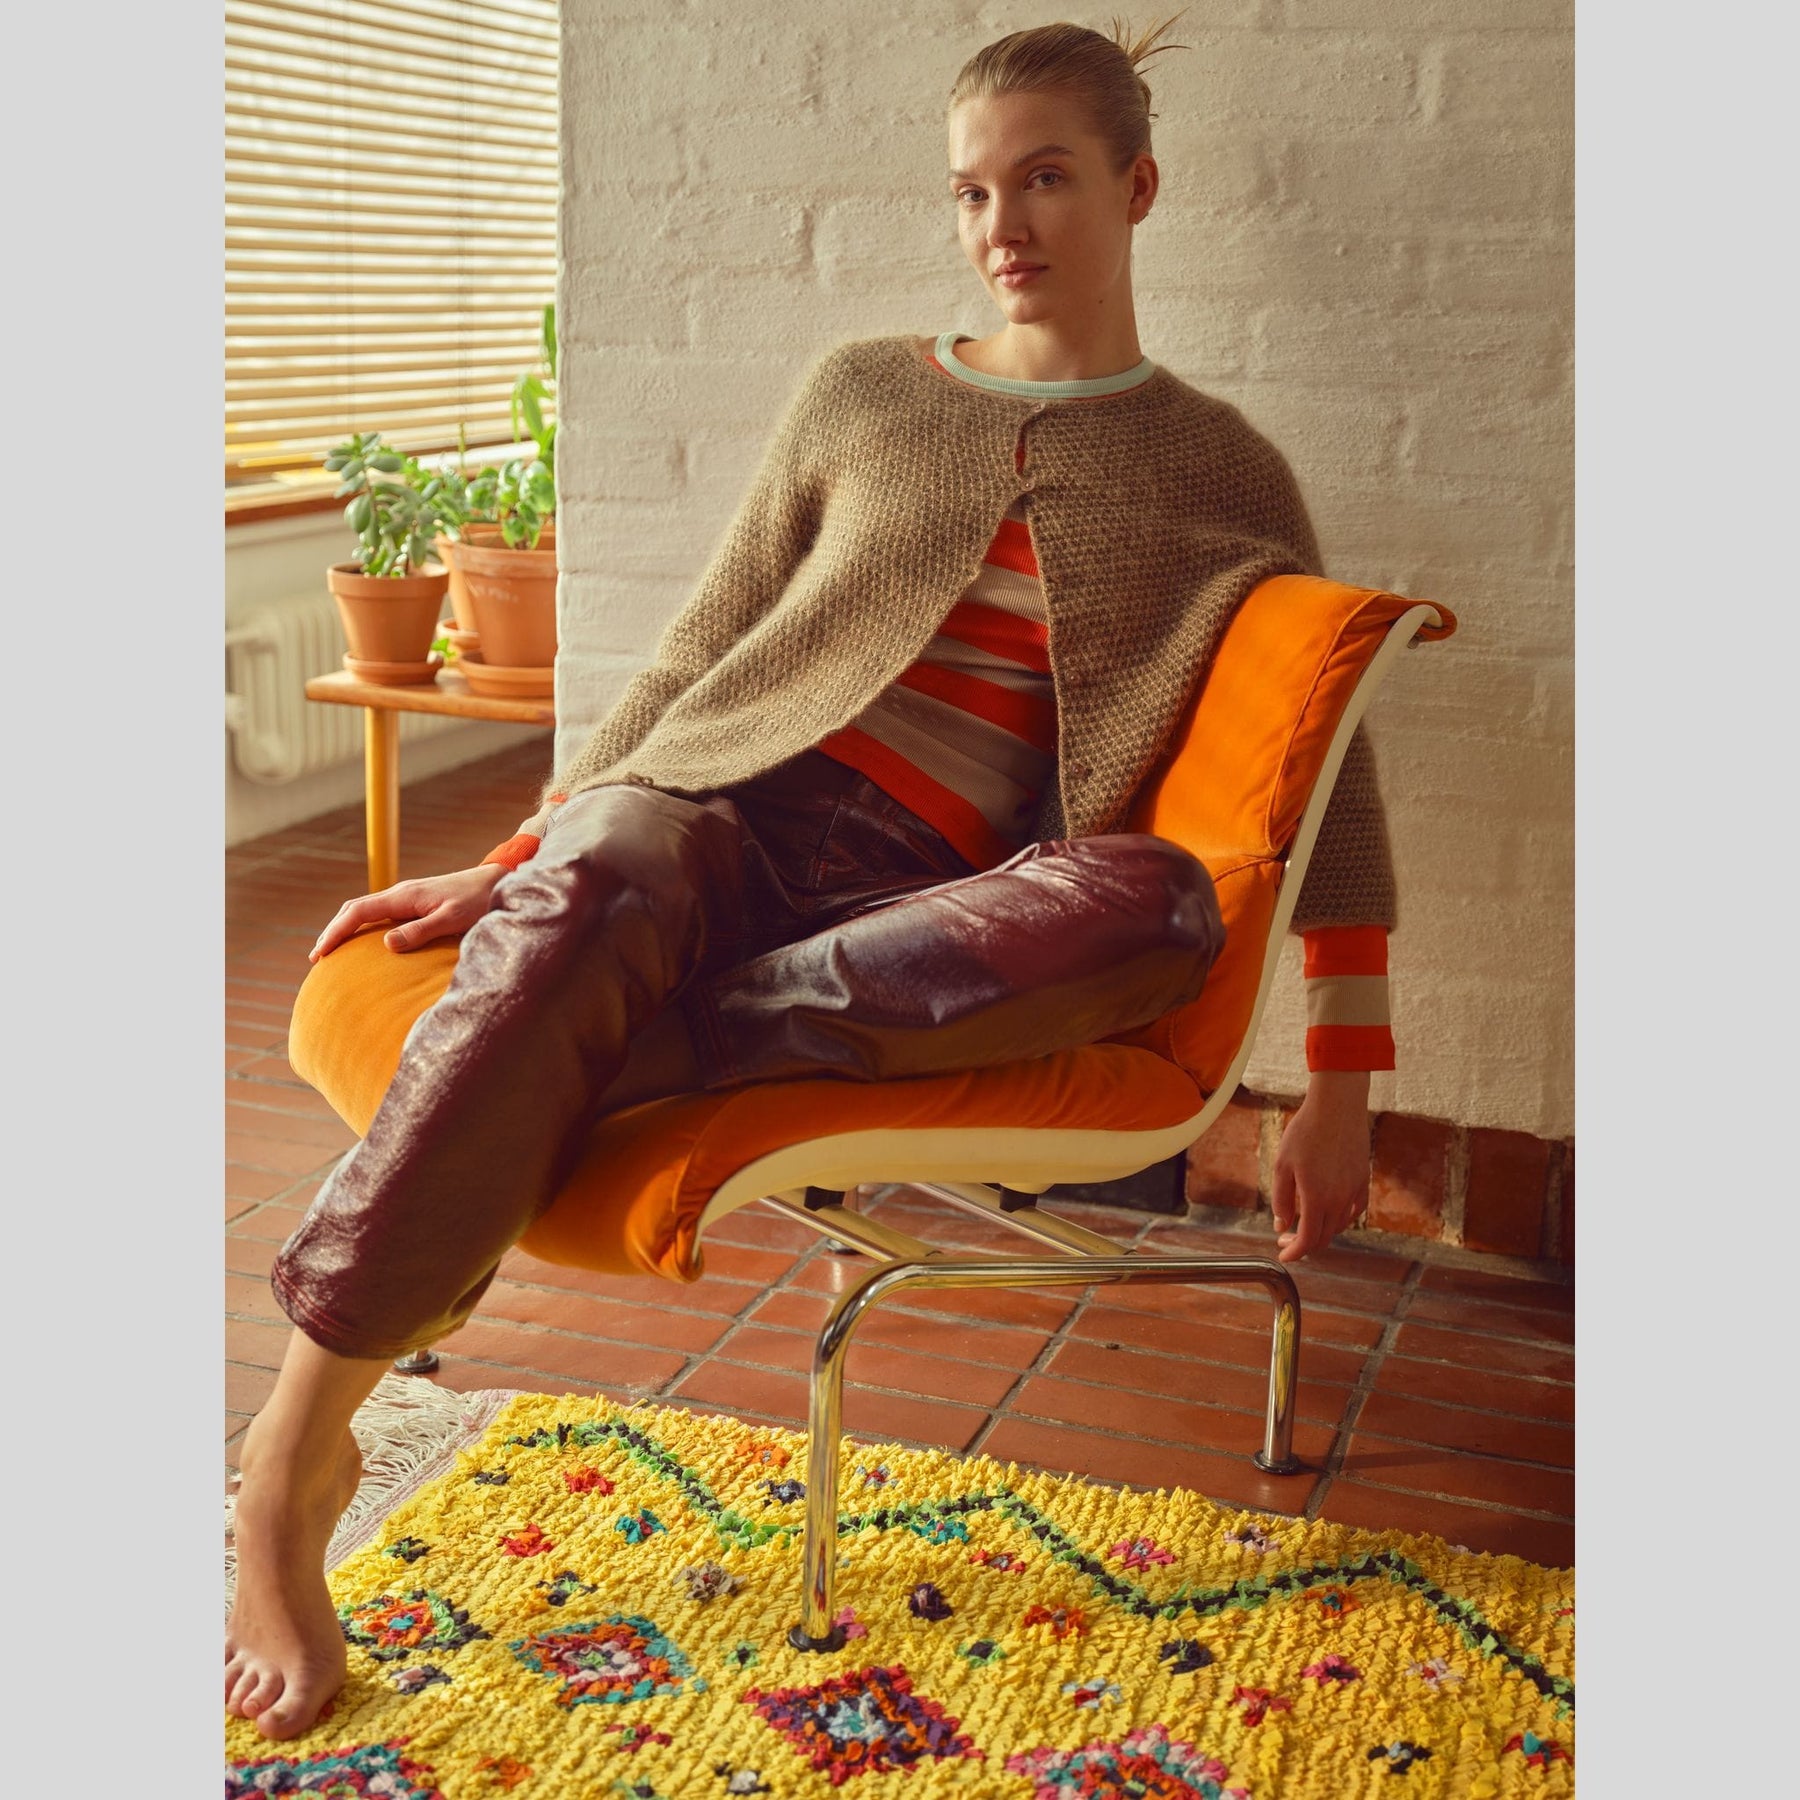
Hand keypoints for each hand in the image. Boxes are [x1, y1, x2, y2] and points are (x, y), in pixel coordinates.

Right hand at [309, 864, 507, 961]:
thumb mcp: (452, 919)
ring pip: (366, 910)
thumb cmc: (478, 901)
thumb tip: (386, 944)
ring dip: (346, 928)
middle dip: (334, 931)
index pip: (358, 913)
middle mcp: (400, 894)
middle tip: (317, 957)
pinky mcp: (416, 903)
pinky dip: (364, 927)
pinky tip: (366, 943)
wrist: (497, 881)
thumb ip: (421, 931)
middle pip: (355, 910)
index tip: (320, 953)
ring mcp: (407, 897)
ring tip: (333, 951)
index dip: (336, 933)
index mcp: (403, 896)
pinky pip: (381, 914)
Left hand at [1270, 1070, 1371, 1263]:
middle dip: (1304, 1244)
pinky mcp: (1363, 1180)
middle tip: (1286, 1239)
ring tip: (1304, 1225)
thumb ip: (1282, 1200)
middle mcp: (1340, 1200)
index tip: (1283, 1255)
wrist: (1337, 1107)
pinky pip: (1354, 1210)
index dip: (1294, 1253)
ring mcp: (1354, 1190)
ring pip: (1339, 1225)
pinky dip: (1341, 1218)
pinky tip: (1330, 1213)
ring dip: (1322, 1232)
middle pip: (1324, 1236)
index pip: (1308, 1240)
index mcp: (1317, 1198)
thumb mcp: (1282, 1165)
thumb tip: (1282, 1227)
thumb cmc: (1305, 1133)